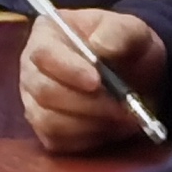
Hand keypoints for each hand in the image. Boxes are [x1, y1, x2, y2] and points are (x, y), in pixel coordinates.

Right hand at [18, 7, 168, 154]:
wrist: (139, 78)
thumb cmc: (129, 49)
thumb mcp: (132, 30)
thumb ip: (118, 32)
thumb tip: (100, 47)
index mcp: (47, 35)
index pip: (43, 54)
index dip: (68, 69)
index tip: (97, 81)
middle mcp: (32, 68)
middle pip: (44, 91)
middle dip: (88, 103)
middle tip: (122, 106)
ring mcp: (35, 100)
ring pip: (49, 120)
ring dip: (90, 123)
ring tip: (119, 116)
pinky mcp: (45, 129)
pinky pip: (57, 141)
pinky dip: (87, 138)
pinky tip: (107, 127)